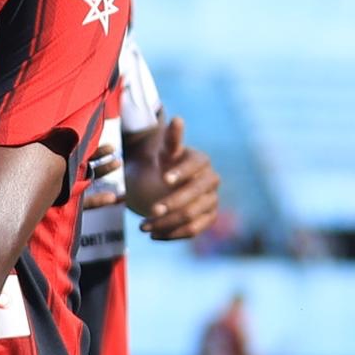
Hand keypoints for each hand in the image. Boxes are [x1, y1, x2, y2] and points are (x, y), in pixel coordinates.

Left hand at [123, 116, 222, 241]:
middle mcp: (211, 181)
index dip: (182, 172)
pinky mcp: (207, 219)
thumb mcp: (163, 152)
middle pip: (195, 196)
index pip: (196, 166)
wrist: (164, 183)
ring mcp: (211, 201)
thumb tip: (177, 119)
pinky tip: (154, 235)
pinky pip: (194, 231)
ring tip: (143, 226)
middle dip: (172, 204)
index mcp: (201, 161)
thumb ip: (171, 139)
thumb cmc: (163, 164)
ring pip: (192, 216)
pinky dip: (173, 234)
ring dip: (167, 224)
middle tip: (149, 212)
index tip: (164, 178)